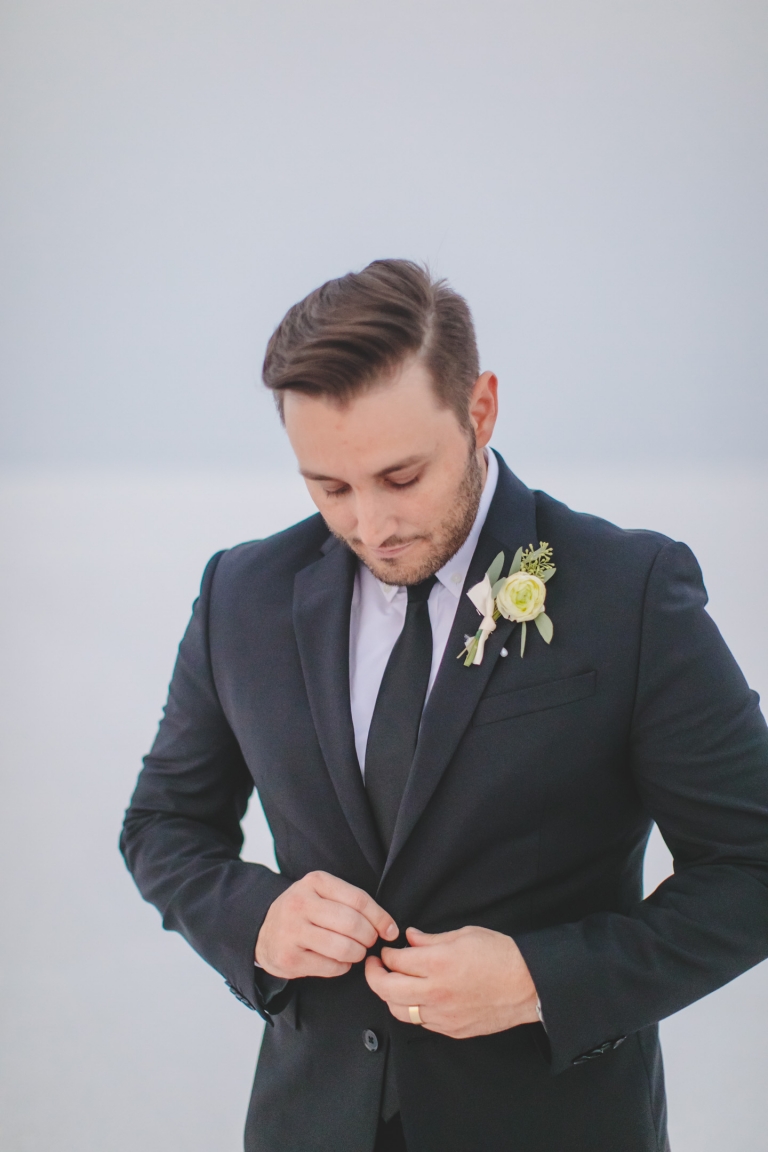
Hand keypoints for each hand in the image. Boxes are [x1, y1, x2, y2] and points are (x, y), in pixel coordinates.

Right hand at [255, 870, 397, 978]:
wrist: (264, 935)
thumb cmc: (304, 914)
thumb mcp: (323, 895)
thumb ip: (353, 904)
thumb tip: (390, 928)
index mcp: (314, 882)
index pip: (359, 900)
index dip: (380, 918)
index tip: (390, 930)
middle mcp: (300, 903)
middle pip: (352, 924)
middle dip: (369, 938)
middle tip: (368, 942)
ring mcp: (292, 931)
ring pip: (343, 947)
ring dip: (357, 954)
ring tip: (355, 952)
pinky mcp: (289, 958)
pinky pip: (331, 967)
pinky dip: (342, 967)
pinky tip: (338, 961)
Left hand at [365, 925, 538, 1038]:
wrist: (528, 985)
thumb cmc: (500, 954)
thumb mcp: (464, 934)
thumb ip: (431, 939)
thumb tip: (409, 937)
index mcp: (438, 963)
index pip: (395, 961)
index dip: (386, 954)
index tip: (385, 950)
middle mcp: (436, 992)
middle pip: (387, 990)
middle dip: (374, 976)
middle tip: (374, 966)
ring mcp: (443, 1015)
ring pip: (400, 1011)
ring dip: (391, 996)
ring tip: (392, 983)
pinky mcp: (452, 1030)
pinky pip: (421, 1023)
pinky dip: (412, 1010)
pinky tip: (417, 998)